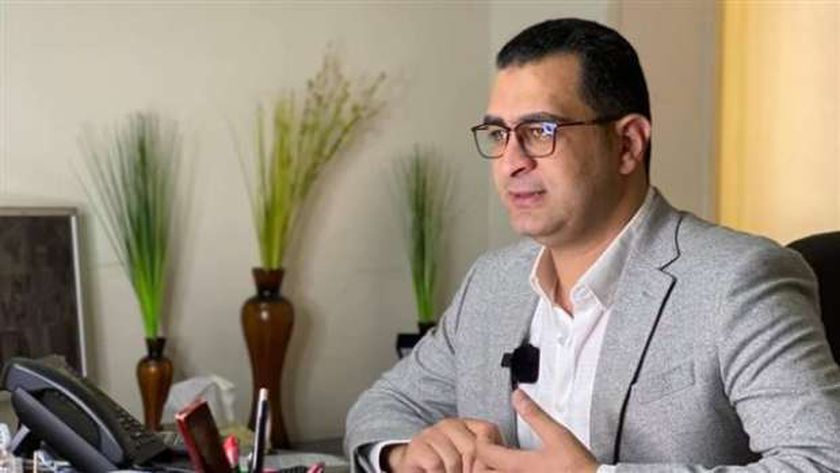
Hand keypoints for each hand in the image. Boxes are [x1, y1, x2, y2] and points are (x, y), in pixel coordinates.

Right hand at [386, 418, 502, 472]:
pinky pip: (436, 465)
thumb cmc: (447, 469)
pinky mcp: (417, 447)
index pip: (488, 431)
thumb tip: (504, 465)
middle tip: (464, 472)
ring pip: (455, 460)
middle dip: (472, 471)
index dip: (489, 458)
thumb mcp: (471, 462)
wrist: (414, 471)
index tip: (485, 470)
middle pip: (473, 448)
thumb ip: (486, 460)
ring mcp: (431, 433)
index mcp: (467, 425)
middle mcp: (450, 424)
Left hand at [475, 389, 599, 472]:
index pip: (484, 453)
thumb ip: (534, 414)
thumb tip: (518, 396)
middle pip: (482, 471)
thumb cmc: (577, 468)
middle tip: (490, 448)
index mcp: (519, 466)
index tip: (489, 435)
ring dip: (491, 469)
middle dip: (481, 459)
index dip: (482, 440)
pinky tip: (515, 468)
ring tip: (499, 459)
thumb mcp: (556, 434)